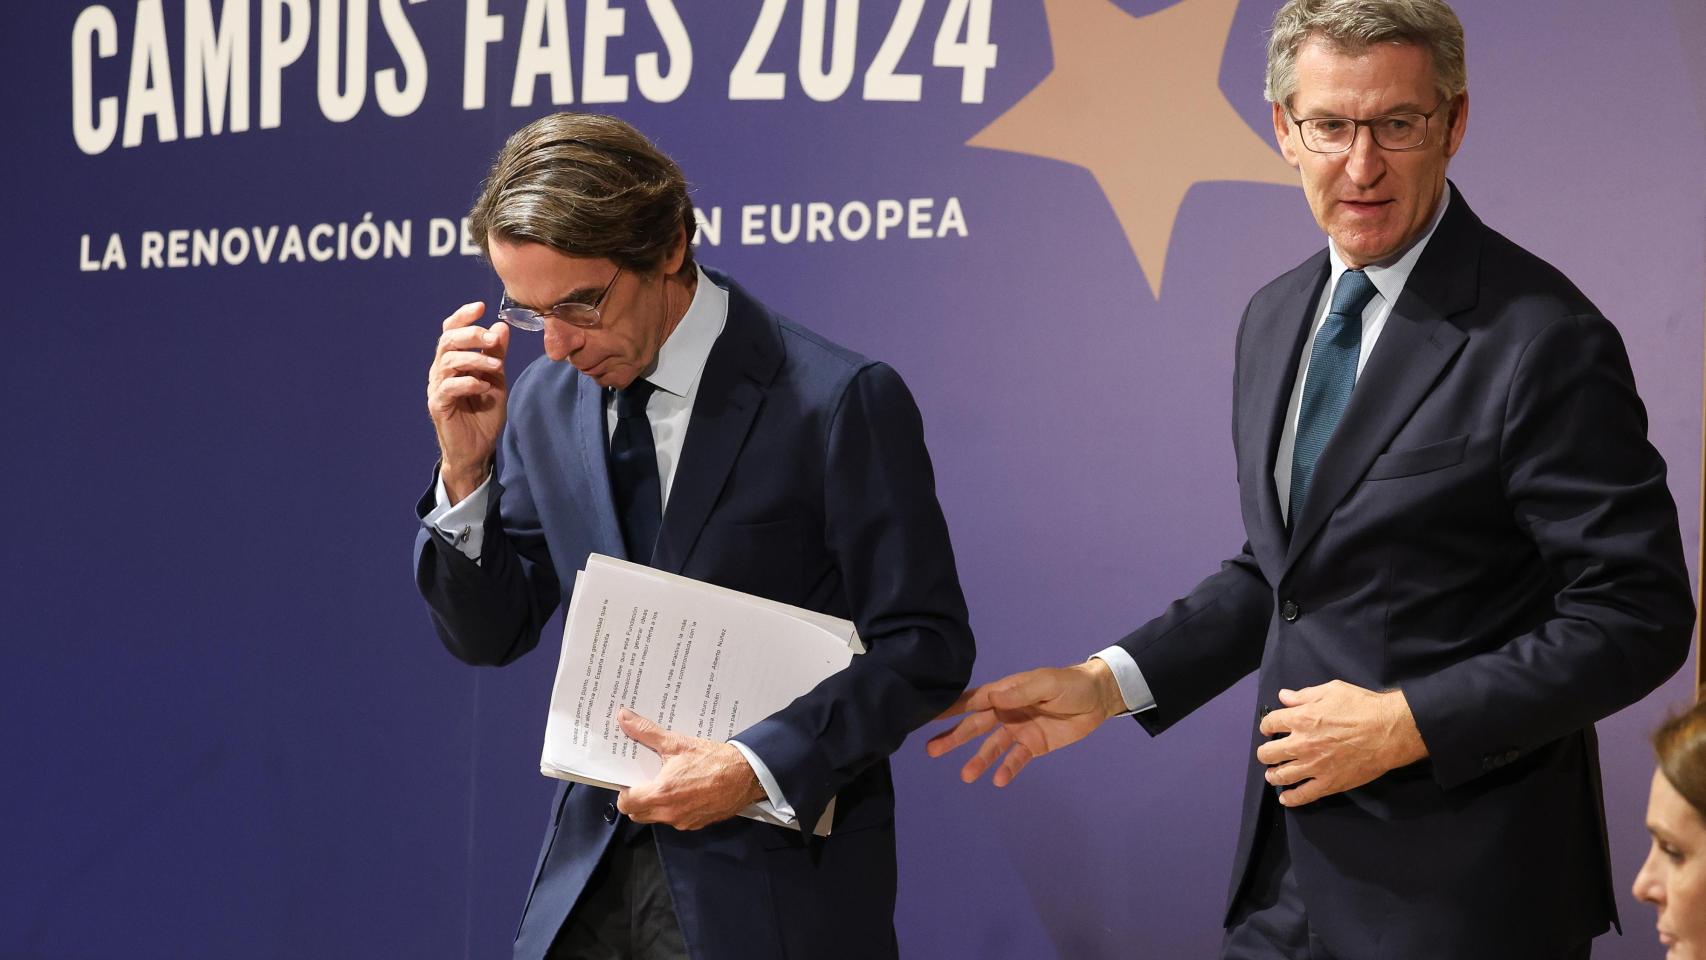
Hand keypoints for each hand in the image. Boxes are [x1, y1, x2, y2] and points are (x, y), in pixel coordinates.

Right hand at [426, 302, 509, 502]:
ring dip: (475, 359)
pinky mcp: (438, 405)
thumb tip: (501, 327)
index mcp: (453, 361)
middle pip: (447, 341)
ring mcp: (437, 387)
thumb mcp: (496, 379)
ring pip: (448, 361)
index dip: (463, 316)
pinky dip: (468, 382)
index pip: (451, 330)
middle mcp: (440, 371)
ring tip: (496, 368)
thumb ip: (496, 355)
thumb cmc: (483, 414)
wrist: (477, 450)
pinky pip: (449, 386)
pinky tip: (484, 386)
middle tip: (492, 339)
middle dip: (471, 335)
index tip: (481, 306)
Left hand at [615, 708, 766, 830]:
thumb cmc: (712, 759)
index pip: (626, 803)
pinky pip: (675, 820)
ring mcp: (683, 821)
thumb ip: (647, 732)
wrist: (746, 775)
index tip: (632, 778)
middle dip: (637, 799)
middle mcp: (670, 812)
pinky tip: (685, 792)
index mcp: (661, 793)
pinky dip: (673, 809)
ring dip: (654, 806)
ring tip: (666, 784)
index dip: (625, 791)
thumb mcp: (677, 742)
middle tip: (646, 780)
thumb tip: (624, 718)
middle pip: (637, 814)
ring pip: (656, 818)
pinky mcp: (696, 824)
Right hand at [925, 661, 1125, 786]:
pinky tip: (998, 781)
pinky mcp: (1033, 746)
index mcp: (1006, 692)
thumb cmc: (1070, 685)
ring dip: (978, 760)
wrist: (1098, 699)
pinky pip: (1016, 759)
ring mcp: (1018, 730)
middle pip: (975, 726)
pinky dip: (1007, 769)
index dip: (951, 708)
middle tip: (931, 750)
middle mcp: (1006, 712)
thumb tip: (992, 696)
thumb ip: (1020, 691)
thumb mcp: (1047, 683)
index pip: (973, 701)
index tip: (928, 715)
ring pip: (991, 747)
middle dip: (954, 737)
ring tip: (965, 776)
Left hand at [1256, 680, 1427, 806]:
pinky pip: (1304, 795)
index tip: (1270, 729)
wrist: (1389, 731)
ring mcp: (1315, 765)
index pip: (1270, 723)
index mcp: (1301, 718)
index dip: (1267, 726)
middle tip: (1269, 753)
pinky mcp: (1329, 783)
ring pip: (1281, 776)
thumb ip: (1304, 695)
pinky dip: (1291, 798)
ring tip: (1273, 774)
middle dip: (1265, 752)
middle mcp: (1302, 743)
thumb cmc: (1363, 706)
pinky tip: (1285, 798)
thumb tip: (1283, 696)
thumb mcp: (1332, 690)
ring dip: (1273, 775)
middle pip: (1269, 753)